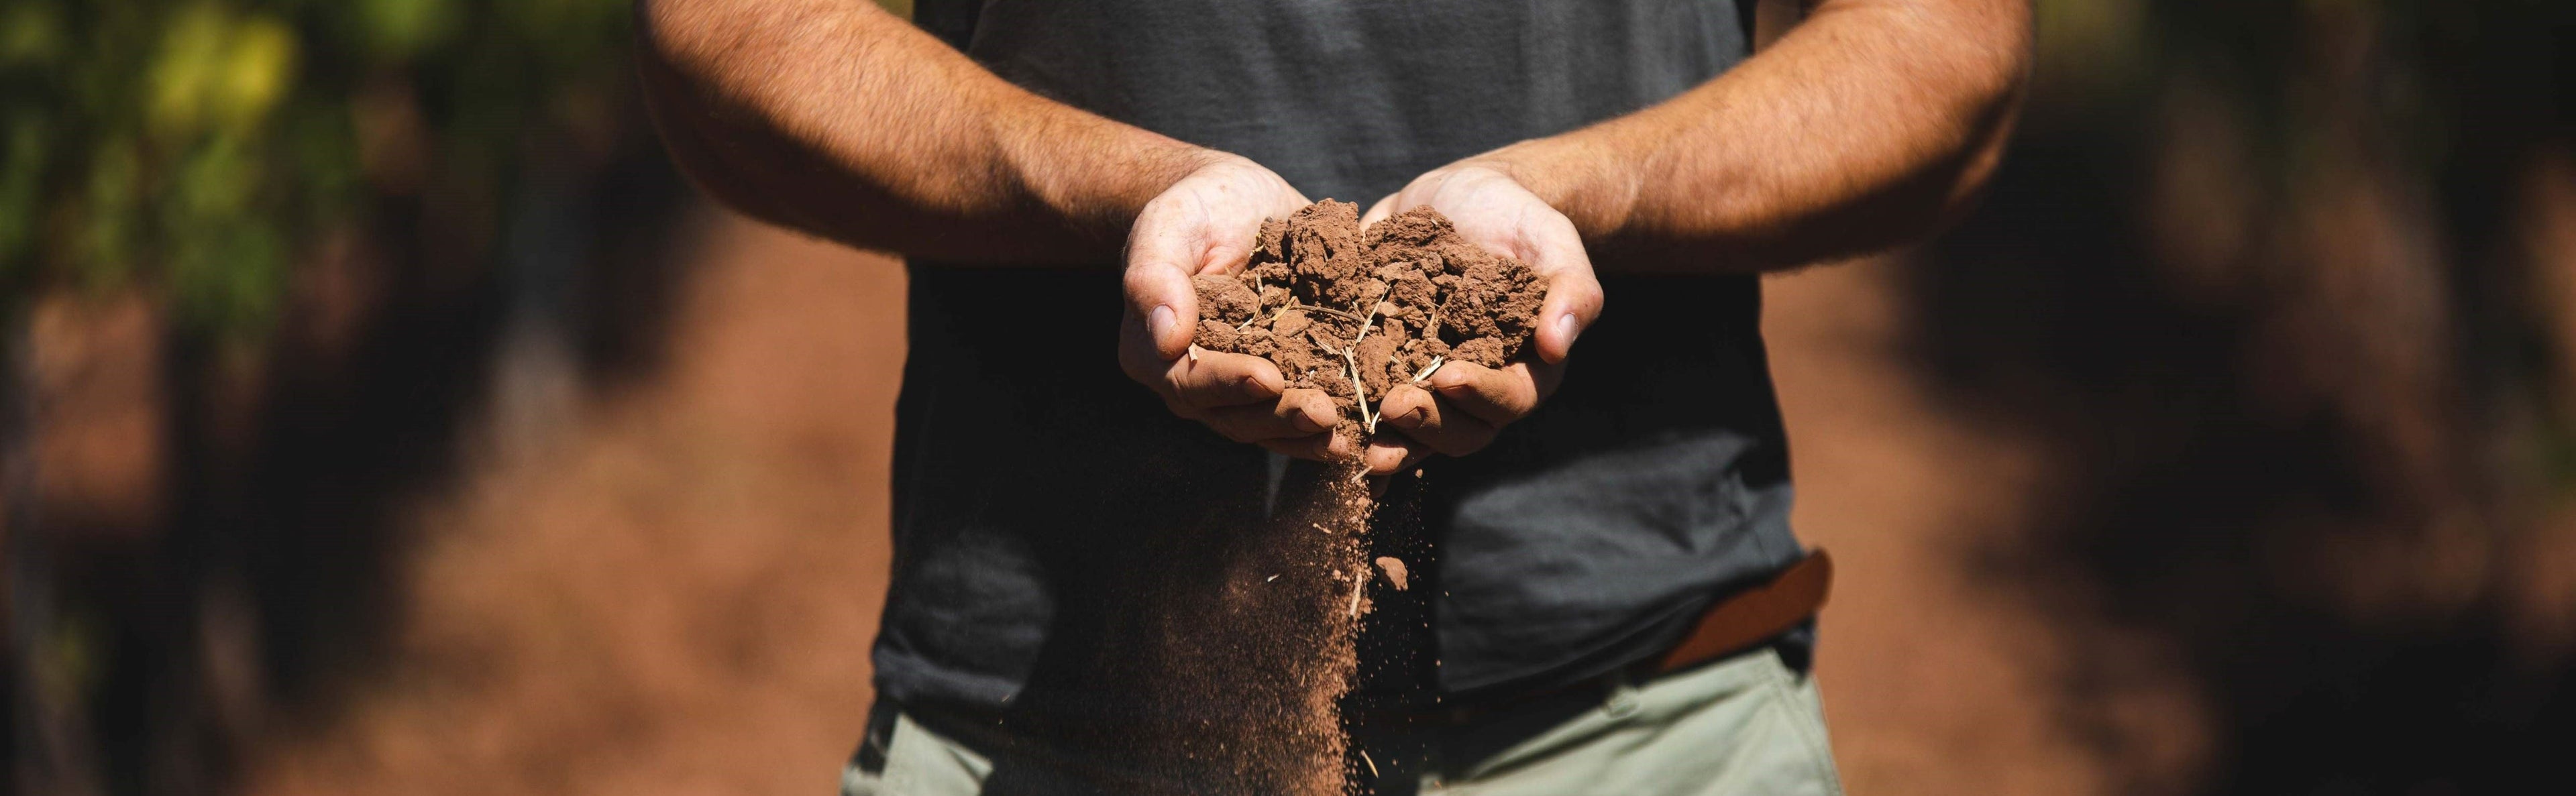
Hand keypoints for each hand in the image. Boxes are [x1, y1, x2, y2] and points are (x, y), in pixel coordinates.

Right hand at [1119, 154, 1352, 457]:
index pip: (1189, 380)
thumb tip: (1168, 341)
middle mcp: (1193, 382)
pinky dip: (1328, 425)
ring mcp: (1238, 389)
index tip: (1268, 379)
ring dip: (1308, 435)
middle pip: (1234, 416)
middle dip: (1280, 417)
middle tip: (1323, 415)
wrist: (1237, 202)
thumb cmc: (1196, 208)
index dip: (1228, 384)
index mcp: (1154, 352)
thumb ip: (1155, 278)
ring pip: (1270, 424)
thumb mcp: (1168, 225)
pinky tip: (1364, 428)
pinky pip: (1299, 411)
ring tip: (1348, 438)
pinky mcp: (1281, 379)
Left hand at [1358, 160, 1605, 475]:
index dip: (1481, 395)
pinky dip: (1345, 421)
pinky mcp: (1383, 364)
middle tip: (1394, 406)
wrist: (1465, 196)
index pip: (1509, 398)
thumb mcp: (1552, 240)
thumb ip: (1570, 291)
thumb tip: (1557, 345)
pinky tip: (1316, 428)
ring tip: (1352, 438)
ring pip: (1411, 431)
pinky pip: (1365, 402)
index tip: (1450, 376)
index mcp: (1523, 367)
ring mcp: (1425, 382)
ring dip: (1384, 440)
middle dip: (1427, 425)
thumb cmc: (1519, 218)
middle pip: (1458, 431)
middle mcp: (1474, 388)